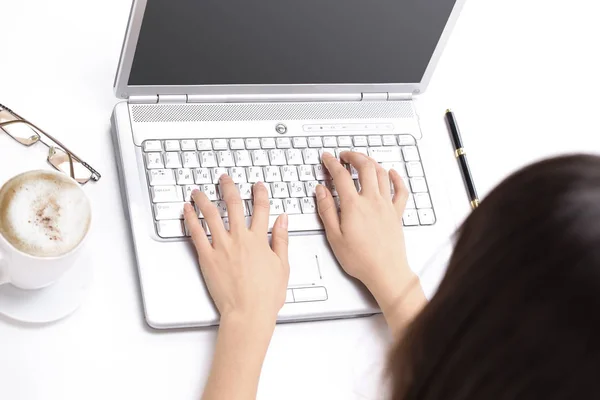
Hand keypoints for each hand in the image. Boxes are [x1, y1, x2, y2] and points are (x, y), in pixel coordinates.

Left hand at [183, 176, 289, 326]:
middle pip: (233, 205)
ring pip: (211, 214)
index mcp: (259, 239)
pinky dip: (191, 219)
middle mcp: (240, 238)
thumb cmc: (266, 295)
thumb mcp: (282, 265)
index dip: (260, 194)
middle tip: (224, 178)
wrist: (248, 313)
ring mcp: (221, 246)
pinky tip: (187, 210)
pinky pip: (196, 233)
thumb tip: (283, 220)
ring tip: (198, 190)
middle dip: (228, 187)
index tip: (257, 186)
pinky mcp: (207, 257)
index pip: (261, 209)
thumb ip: (281, 240)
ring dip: (204, 199)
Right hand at [316, 152, 424, 330]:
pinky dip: (396, 178)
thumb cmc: (360, 259)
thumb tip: (321, 190)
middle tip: (345, 155)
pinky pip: (400, 190)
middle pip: (365, 167)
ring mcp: (387, 205)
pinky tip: (392, 173)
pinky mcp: (397, 213)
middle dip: (354, 156)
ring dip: (371, 162)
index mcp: (354, 206)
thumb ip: (326, 210)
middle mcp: (372, 201)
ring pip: (381, 174)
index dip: (332, 163)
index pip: (341, 175)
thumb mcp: (334, 236)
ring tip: (363, 160)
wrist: (386, 272)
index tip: (327, 158)